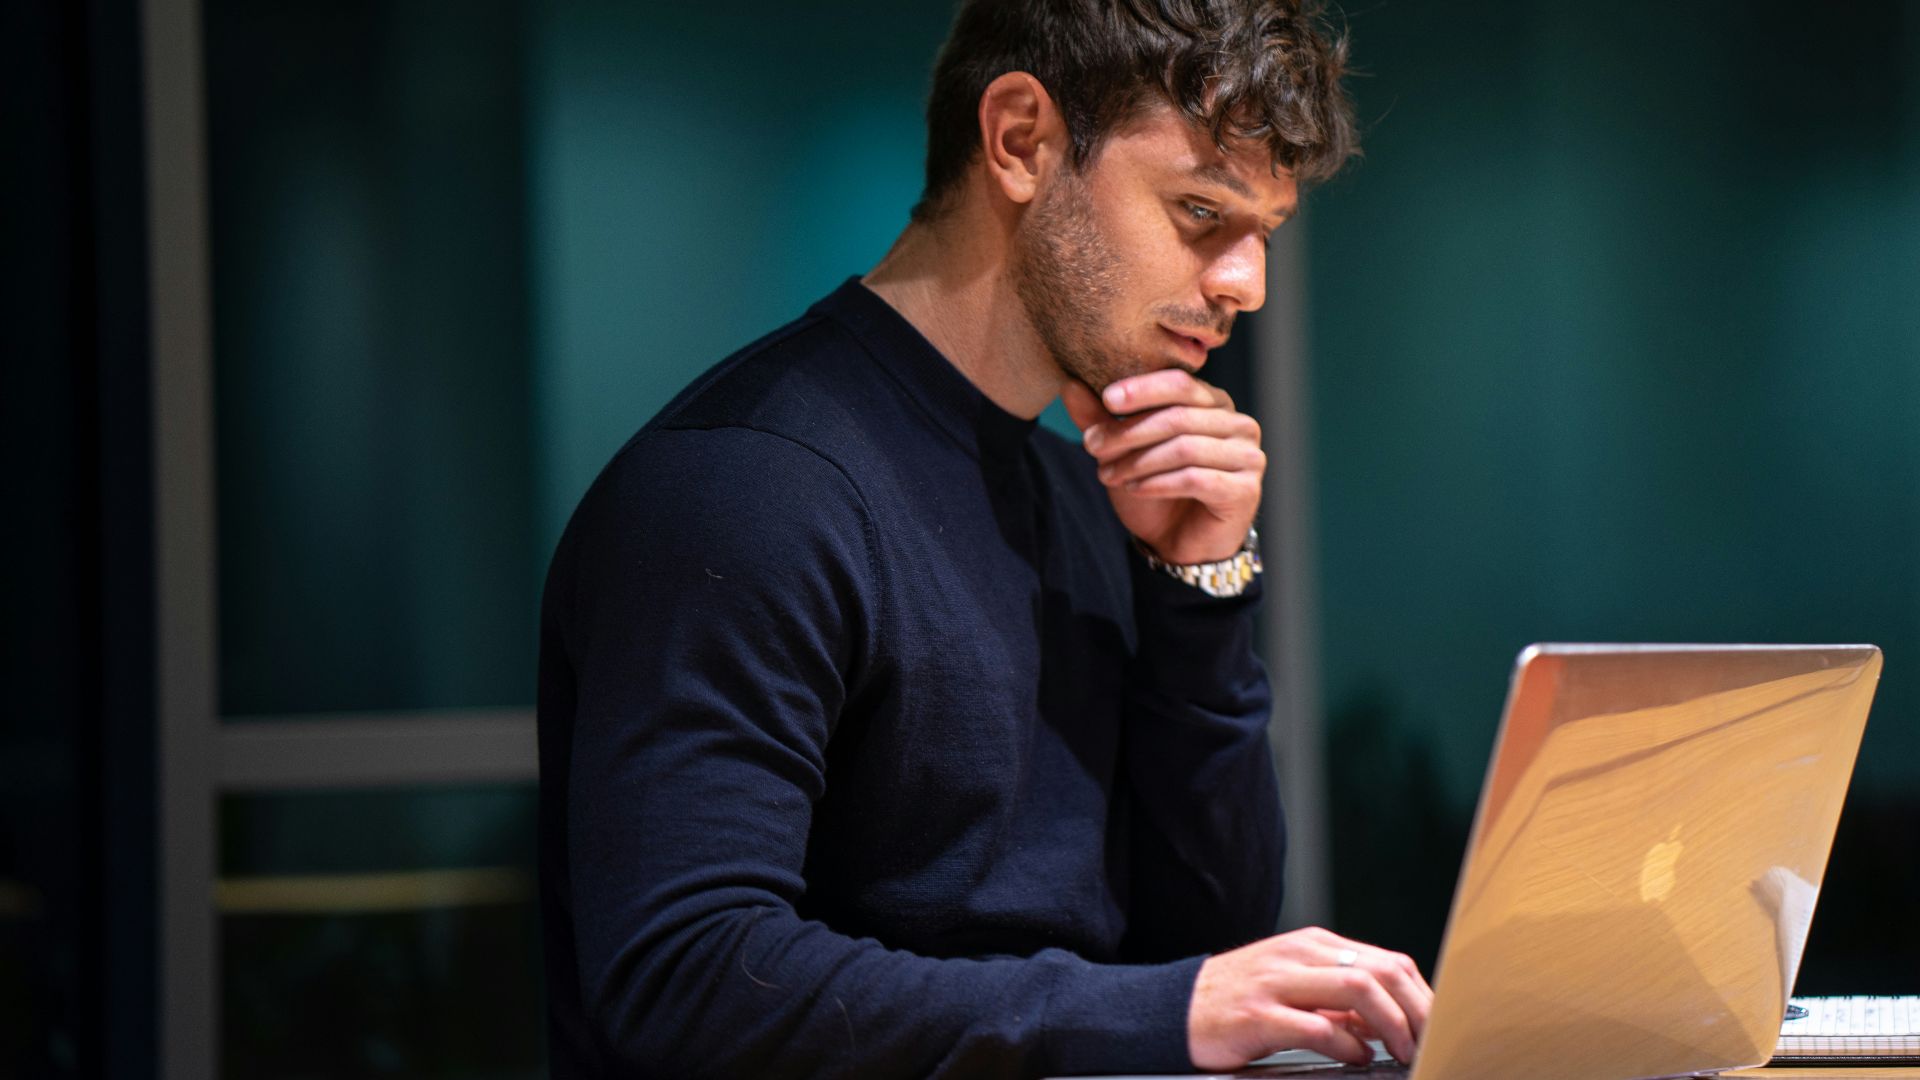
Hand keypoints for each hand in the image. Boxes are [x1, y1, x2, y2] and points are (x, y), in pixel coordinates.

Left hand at [1061, 372, 1262, 564]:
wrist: (1179, 543)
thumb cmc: (1156, 490)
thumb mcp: (1122, 451)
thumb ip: (1100, 419)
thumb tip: (1070, 385)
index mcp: (1215, 403)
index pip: (1181, 383)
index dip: (1144, 389)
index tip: (1107, 399)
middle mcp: (1239, 424)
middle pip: (1178, 417)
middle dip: (1129, 432)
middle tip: (1093, 447)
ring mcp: (1248, 456)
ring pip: (1184, 447)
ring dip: (1139, 461)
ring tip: (1108, 475)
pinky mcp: (1245, 490)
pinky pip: (1196, 479)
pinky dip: (1159, 483)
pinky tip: (1135, 489)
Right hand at [1186, 926, 1433, 1069]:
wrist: (1175, 1012)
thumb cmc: (1240, 1004)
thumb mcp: (1294, 990)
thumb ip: (1339, 1001)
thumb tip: (1389, 1023)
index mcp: (1313, 946)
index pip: (1387, 962)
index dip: (1421, 998)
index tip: (1435, 1029)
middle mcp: (1298, 955)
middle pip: (1381, 972)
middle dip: (1417, 1012)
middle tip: (1428, 1045)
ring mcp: (1277, 982)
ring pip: (1357, 989)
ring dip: (1392, 1025)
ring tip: (1401, 1052)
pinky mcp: (1258, 1015)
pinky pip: (1318, 1026)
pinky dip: (1348, 1045)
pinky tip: (1356, 1058)